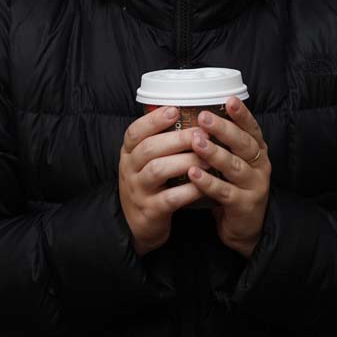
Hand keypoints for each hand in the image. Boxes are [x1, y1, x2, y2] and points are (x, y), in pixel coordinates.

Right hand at [119, 106, 211, 256]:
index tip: (174, 111)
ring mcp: (138, 191)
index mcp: (128, 153)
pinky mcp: (150, 211)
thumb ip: (159, 142)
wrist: (138, 225)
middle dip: (177, 139)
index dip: (153, 120)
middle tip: (202, 133)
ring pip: (158, 170)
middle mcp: (129, 170)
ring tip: (208, 158)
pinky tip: (204, 185)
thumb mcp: (144, 162)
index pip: (134, 132)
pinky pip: (170, 198)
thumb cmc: (148, 185)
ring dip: (185, 161)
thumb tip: (189, 115)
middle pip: (149, 148)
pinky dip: (188, 190)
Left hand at [186, 98, 269, 257]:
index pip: (251, 128)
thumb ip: (223, 143)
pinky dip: (208, 182)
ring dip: (214, 153)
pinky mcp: (244, 205)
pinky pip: (225, 192)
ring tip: (196, 142)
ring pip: (234, 166)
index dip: (242, 114)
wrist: (246, 228)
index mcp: (257, 151)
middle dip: (223, 129)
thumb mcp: (234, 162)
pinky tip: (193, 174)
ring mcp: (254, 186)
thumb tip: (197, 114)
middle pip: (243, 144)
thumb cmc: (235, 187)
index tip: (229, 100)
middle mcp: (259, 166)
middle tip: (203, 117)